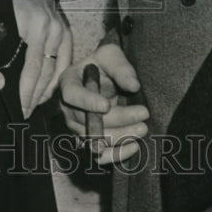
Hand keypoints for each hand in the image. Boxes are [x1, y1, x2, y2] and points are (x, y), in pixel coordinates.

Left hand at [11, 0, 72, 118]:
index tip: (19, 109)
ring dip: (44, 92)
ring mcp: (62, 32)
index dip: (25, 91)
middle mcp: (51, 29)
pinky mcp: (68, 34)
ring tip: (33, 108)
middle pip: (44, 72)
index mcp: (32, 25)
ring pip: (56, 70)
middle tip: (25, 114)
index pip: (31, 67)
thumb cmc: (9, 2)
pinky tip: (46, 94)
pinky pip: (64, 64)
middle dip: (34, 96)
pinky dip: (56, 81)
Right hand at [59, 43, 148, 164]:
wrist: (103, 80)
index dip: (87, 102)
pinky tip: (134, 147)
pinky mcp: (88, 142)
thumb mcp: (111, 56)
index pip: (72, 95)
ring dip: (120, 137)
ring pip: (95, 140)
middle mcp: (68, 108)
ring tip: (143, 129)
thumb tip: (134, 86)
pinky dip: (116, 155)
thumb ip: (121, 67)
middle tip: (143, 114)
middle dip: (117, 120)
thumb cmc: (105, 65)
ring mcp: (76, 128)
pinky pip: (99, 156)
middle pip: (87, 121)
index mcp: (68, 82)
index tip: (106, 105)